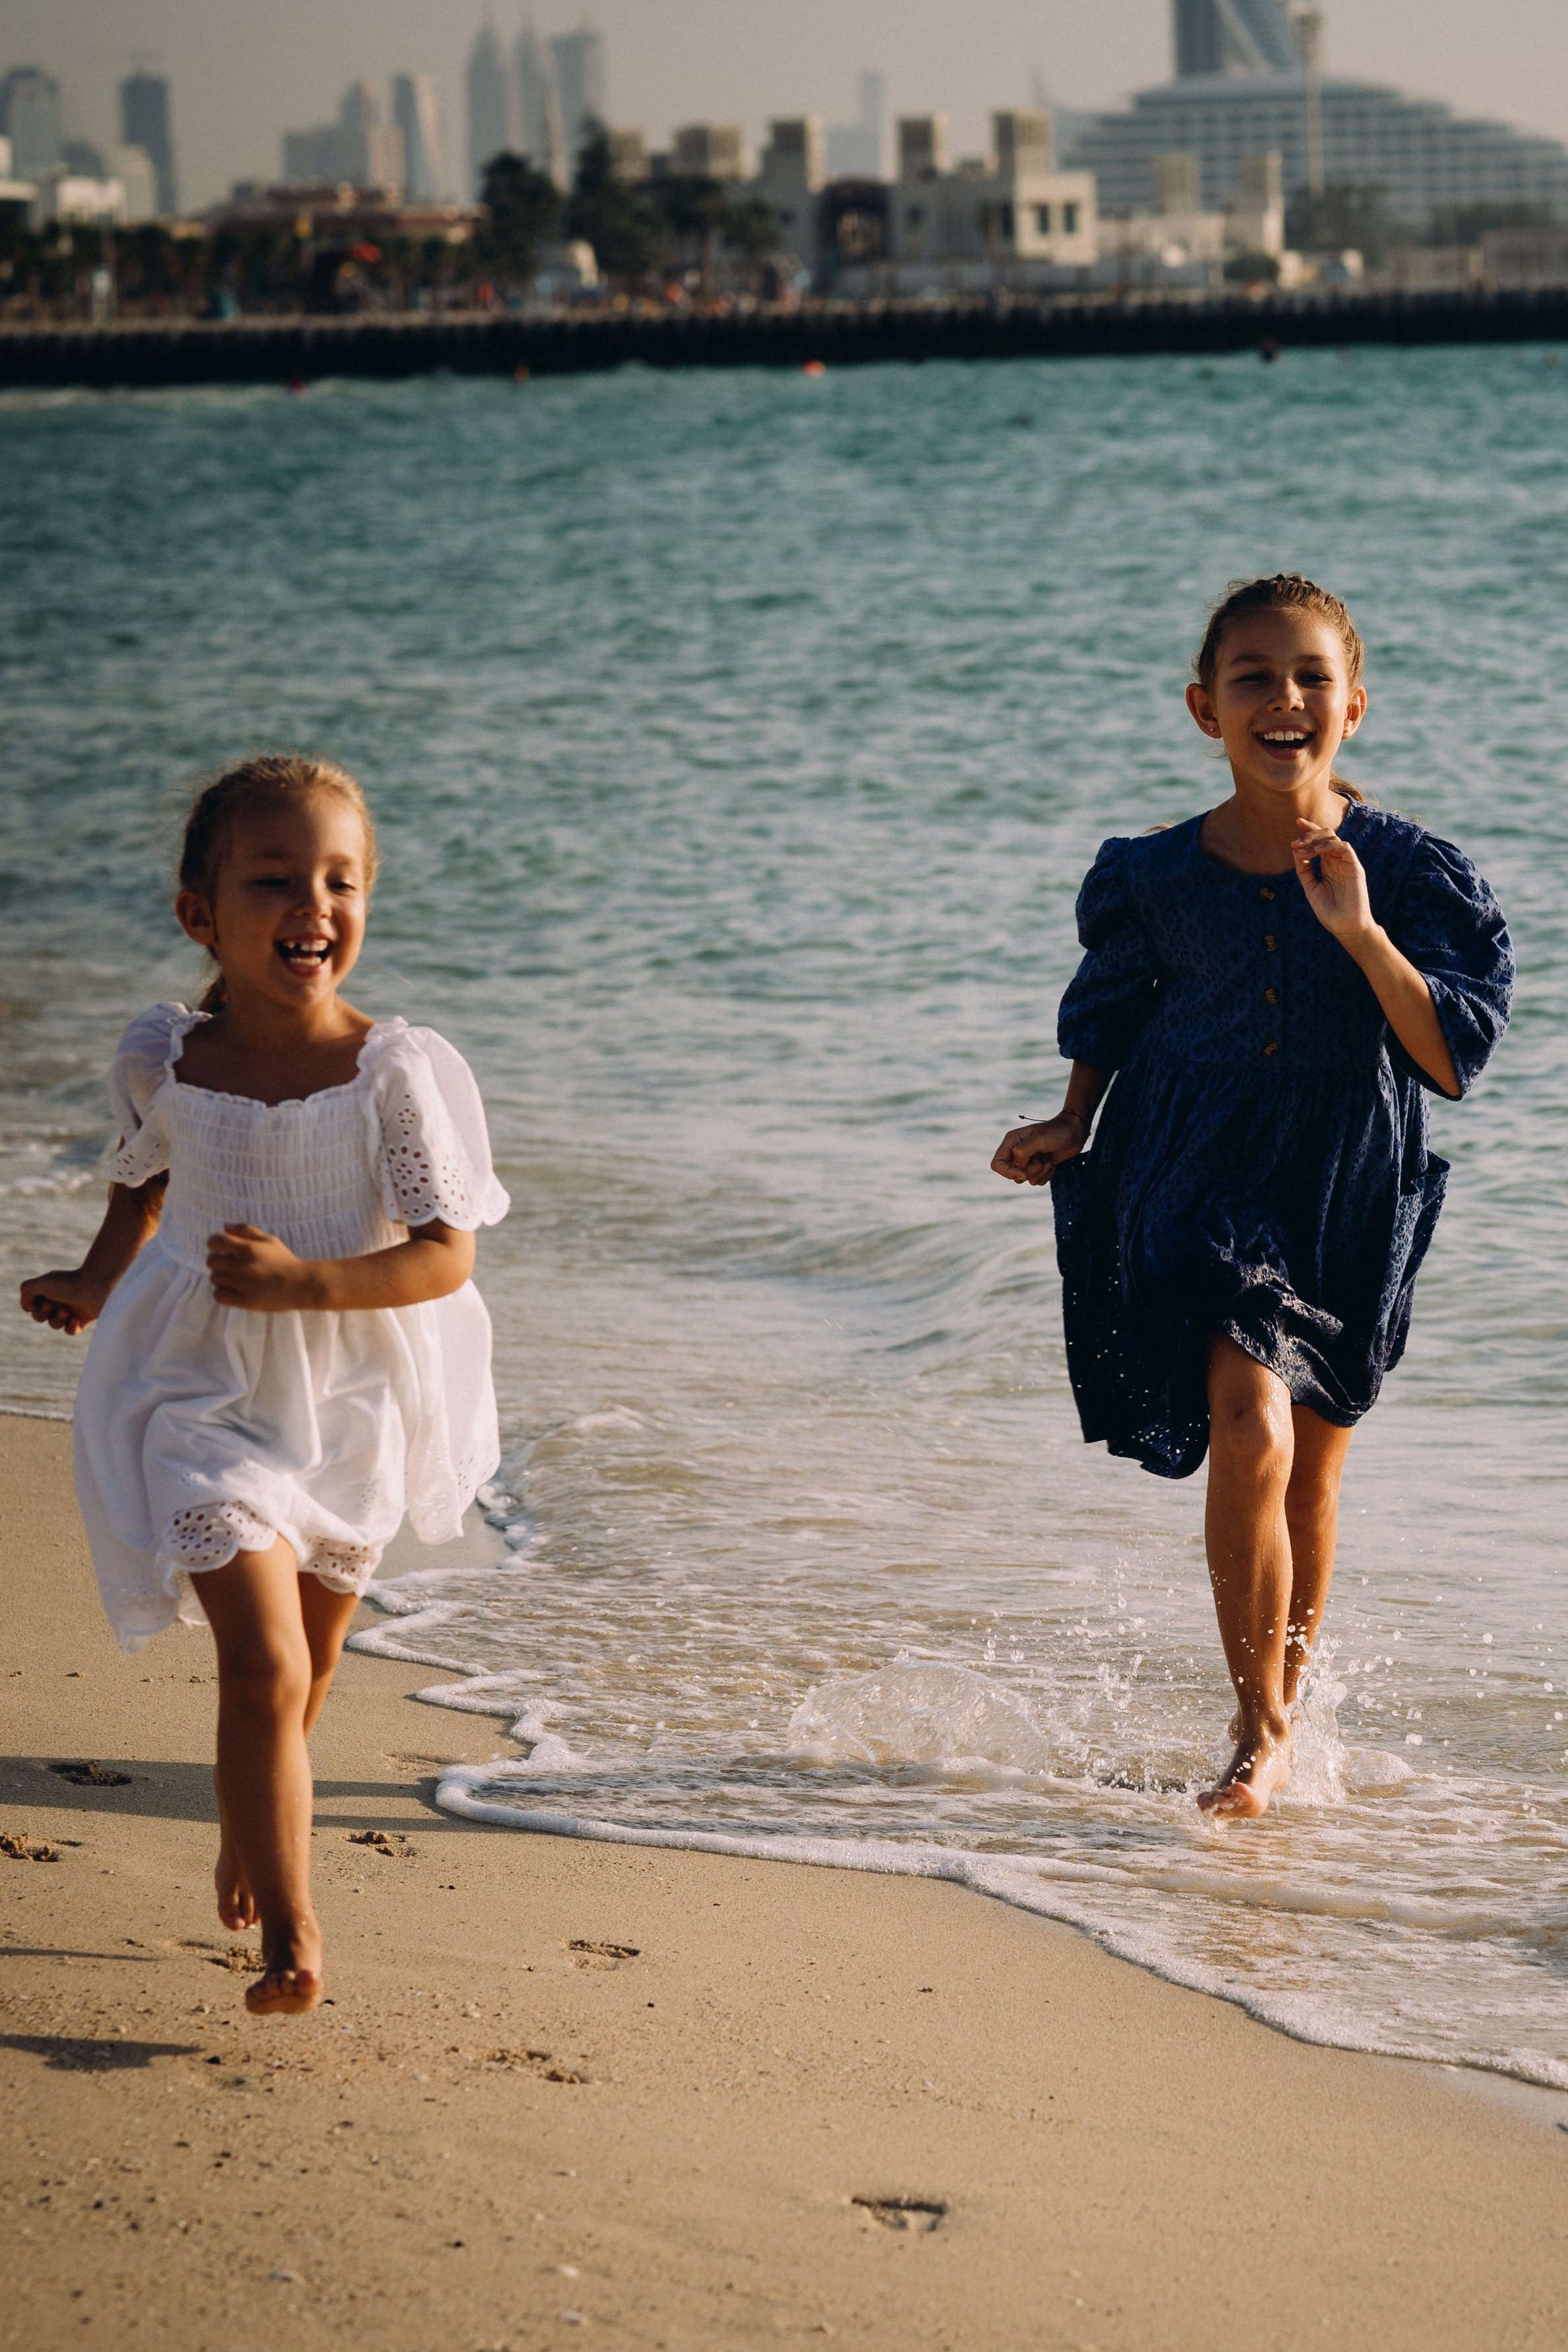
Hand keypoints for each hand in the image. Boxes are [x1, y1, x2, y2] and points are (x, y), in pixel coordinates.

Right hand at [19, 1268, 110, 1335]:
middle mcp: (59, 1299)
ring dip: (57, 1320)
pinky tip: (76, 1319)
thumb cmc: (70, 1283)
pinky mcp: (84, 1318)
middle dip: (42, 1314)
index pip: (31, 1305)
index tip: (36, 1301)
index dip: (30, 1307)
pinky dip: (71, 1328)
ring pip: (54, 1325)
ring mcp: (71, 1309)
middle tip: (51, 1305)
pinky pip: (71, 1331)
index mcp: (48, 1290)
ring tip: (67, 1311)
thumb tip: (28, 1306)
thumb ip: (26, 1290)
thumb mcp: (42, 1282)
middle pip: (39, 1317)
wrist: (99, 1285)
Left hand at [206, 1224, 320, 1310]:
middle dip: (218, 1262)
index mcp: (248, 1248)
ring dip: (222, 1278)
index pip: (215, 1241)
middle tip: (231, 1266)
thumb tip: (224, 1226)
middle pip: (211, 1261)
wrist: (301, 1285)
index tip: (222, 1250)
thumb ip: (246, 1230)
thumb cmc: (285, 1261)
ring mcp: (242, 1284)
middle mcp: (243, 1265)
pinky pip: (218, 1295)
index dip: (215, 1244)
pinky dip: (222, 1293)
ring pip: (214, 1279)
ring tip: (236, 1279)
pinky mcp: (244, 1300)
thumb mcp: (269, 1240)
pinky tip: (234, 1290)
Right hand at [991, 1112, 1086, 1186]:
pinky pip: (1036, 1181)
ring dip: (1041, 1173)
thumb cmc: (1057, 1131)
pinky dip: (1046, 1176)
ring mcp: (1028, 1160)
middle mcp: (1016, 1152)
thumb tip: (1017, 1168)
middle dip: (1030, 1171)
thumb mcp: (1039, 1139)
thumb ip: (1023, 1152)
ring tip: (1049, 1159)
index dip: (1008, 1173)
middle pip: (1013, 1175)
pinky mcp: (1038, 1167)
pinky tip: (1053, 1164)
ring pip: (1026, 1179)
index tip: (1023, 1173)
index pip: (997, 1164)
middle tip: (1041, 1158)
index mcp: (1011, 1142)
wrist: (1075, 1132)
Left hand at [1293, 819, 1373, 941]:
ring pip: (1334, 839)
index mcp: (1328, 865)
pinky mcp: (1355, 868)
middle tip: (1295, 841)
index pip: (1320, 841)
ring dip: (1315, 840)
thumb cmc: (1330, 911)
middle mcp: (1338, 861)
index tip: (1297, 822)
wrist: (1346, 928)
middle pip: (1326, 836)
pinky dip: (1330, 845)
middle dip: (1309, 833)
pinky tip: (1317, 851)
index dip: (1310, 830)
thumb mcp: (1311, 888)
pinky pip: (1345, 848)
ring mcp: (1347, 863)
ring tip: (1301, 848)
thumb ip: (1304, 870)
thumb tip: (1295, 850)